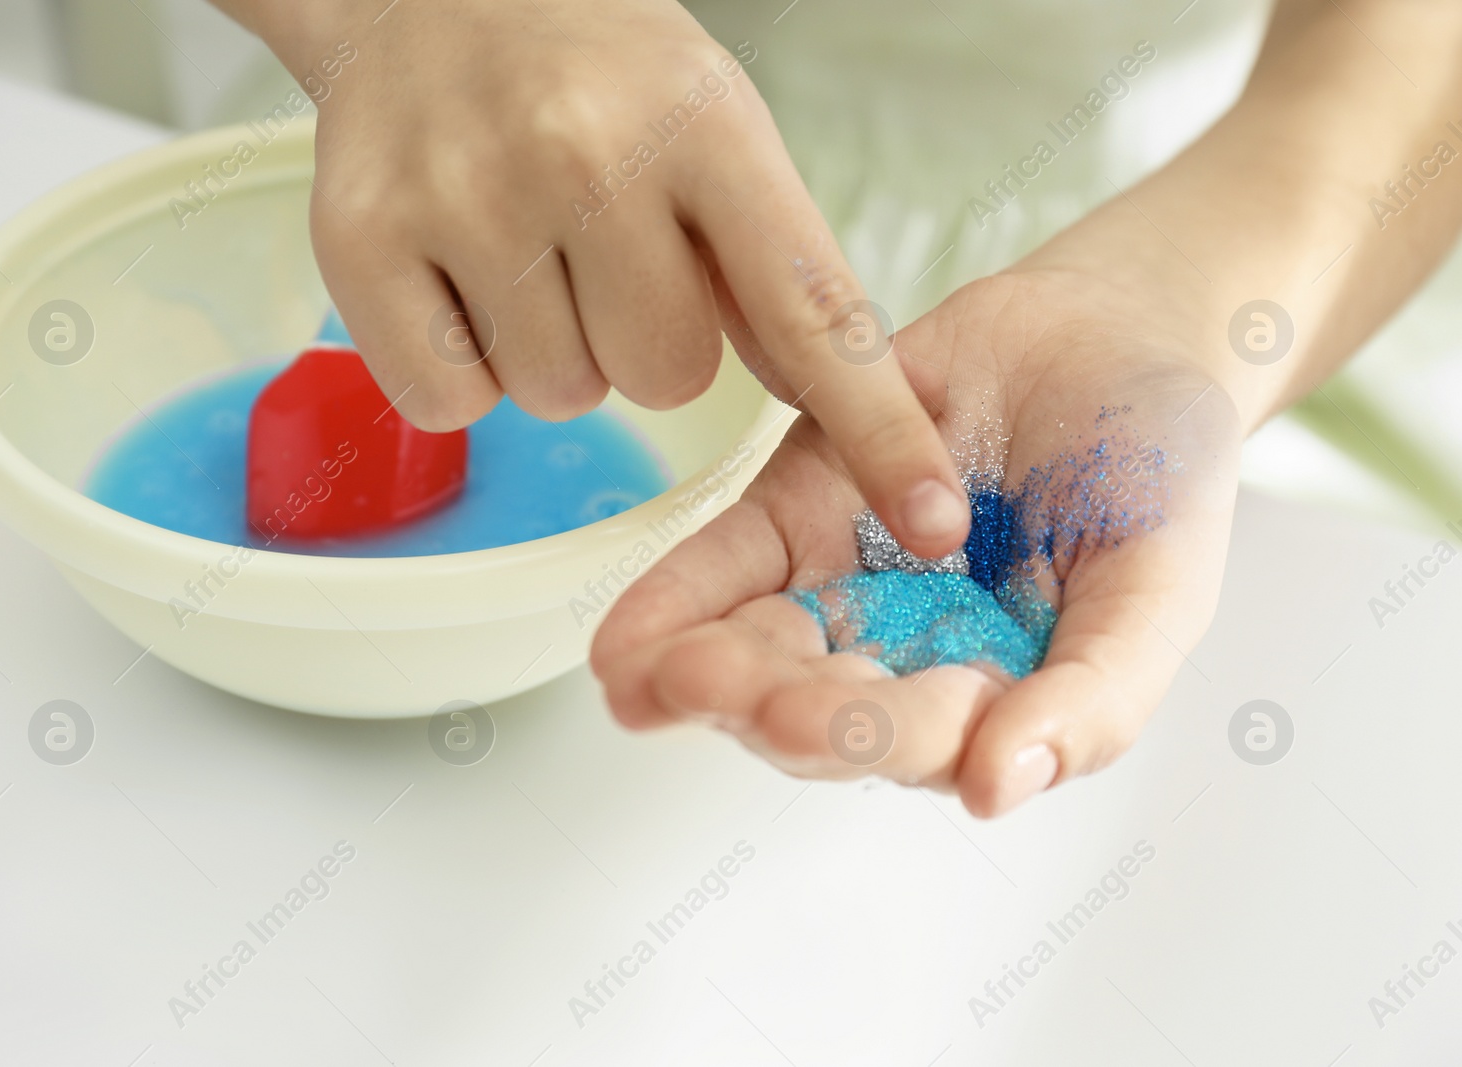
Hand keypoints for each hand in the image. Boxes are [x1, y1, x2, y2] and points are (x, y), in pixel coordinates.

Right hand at [262, 0, 968, 556]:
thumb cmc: (593, 72)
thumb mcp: (715, 127)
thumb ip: (772, 263)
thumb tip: (826, 403)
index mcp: (703, 123)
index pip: (812, 307)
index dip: (879, 428)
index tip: (931, 519)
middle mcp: (583, 151)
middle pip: (665, 378)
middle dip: (646, 340)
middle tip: (606, 251)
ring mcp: (462, 193)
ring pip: (557, 397)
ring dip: (555, 350)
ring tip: (530, 246)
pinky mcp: (359, 239)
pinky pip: (451, 401)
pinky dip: (464, 366)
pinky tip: (460, 275)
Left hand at [591, 268, 1242, 815]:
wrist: (1113, 333)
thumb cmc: (1156, 468)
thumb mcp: (1161, 586)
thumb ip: (1096, 693)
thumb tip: (997, 788)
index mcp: (992, 698)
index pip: (920, 739)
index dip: (868, 733)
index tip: (821, 722)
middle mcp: (905, 662)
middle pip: (822, 704)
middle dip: (767, 703)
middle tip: (715, 687)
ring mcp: (842, 589)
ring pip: (761, 648)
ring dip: (706, 669)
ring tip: (658, 675)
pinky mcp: (791, 514)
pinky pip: (724, 566)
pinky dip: (674, 602)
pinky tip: (624, 646)